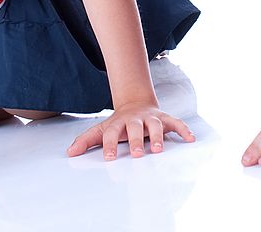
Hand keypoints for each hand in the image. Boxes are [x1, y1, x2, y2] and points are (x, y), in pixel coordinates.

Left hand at [66, 102, 195, 159]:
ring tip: (158, 150)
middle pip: (135, 128)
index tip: (110, 157)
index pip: (112, 133)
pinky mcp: (165, 119)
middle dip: (136, 140)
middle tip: (137, 154)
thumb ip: (87, 141)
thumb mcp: (102, 129)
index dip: (110, 144)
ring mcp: (151, 118)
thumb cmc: (119, 123)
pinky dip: (183, 129)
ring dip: (157, 137)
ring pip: (156, 125)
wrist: (136, 103)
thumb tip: (69, 153)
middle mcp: (135, 120)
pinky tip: (190, 139)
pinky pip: (176, 123)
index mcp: (119, 123)